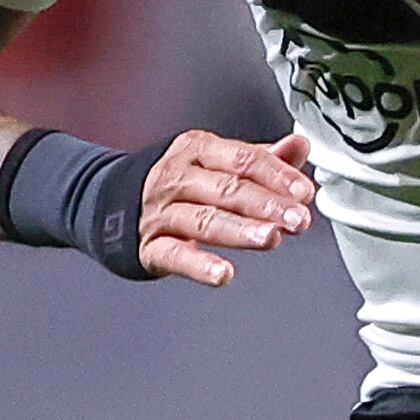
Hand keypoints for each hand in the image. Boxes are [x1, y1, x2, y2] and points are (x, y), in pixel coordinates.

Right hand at [130, 130, 317, 286]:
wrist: (117, 203)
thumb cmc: (180, 183)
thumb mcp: (218, 163)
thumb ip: (263, 159)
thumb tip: (299, 145)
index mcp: (198, 150)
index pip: (242, 158)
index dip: (276, 175)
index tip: (303, 192)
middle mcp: (178, 178)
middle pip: (226, 189)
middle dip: (266, 204)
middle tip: (297, 219)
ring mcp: (161, 213)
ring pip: (203, 220)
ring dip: (240, 231)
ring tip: (270, 238)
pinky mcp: (150, 247)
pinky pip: (175, 255)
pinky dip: (199, 265)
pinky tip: (223, 274)